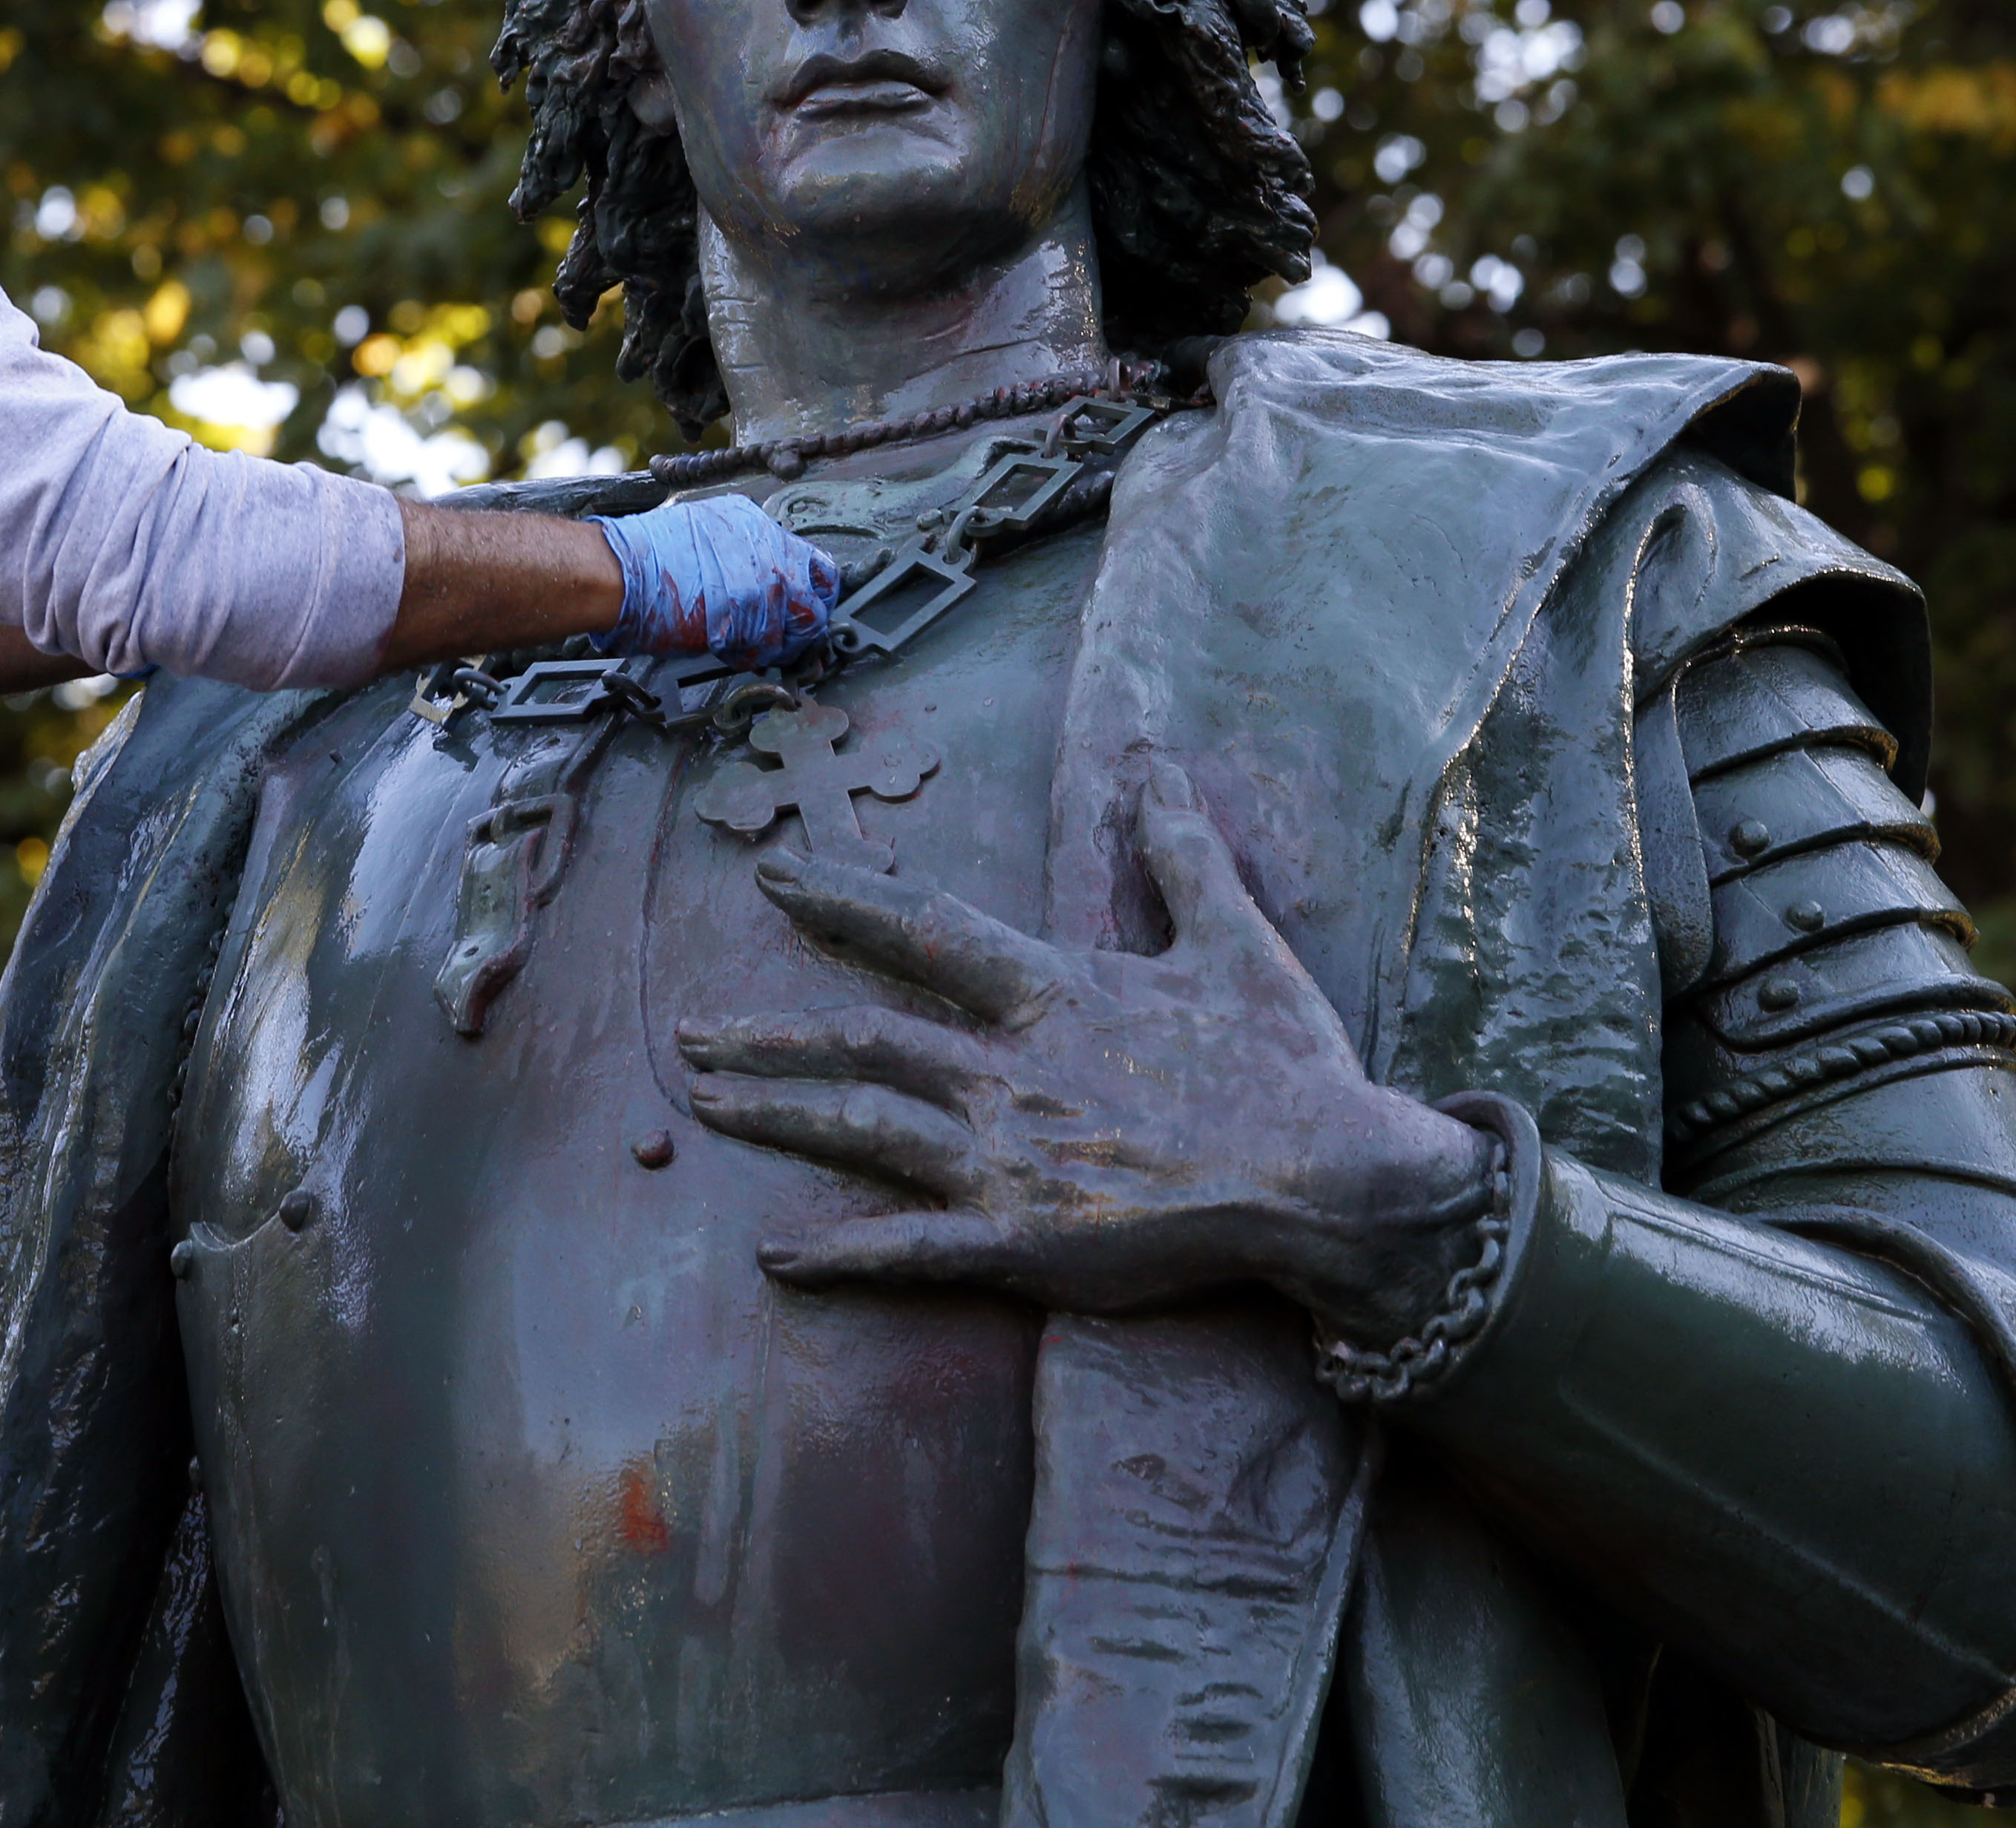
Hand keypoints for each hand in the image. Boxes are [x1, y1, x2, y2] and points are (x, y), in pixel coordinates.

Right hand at [592, 497, 839, 665]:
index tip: (802, 606)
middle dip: (803, 624)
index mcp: (759, 526)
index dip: (811, 591)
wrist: (622, 573)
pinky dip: (751, 655)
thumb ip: (741, 551)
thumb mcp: (704, 532)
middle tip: (782, 636)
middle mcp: (773, 552)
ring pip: (798, 629)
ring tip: (744, 643)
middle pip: (818, 599)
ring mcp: (768, 586)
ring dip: (775, 644)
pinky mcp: (753, 619)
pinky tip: (727, 648)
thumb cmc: (646, 556)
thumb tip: (756, 574)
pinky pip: (768, 649)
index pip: (815, 563)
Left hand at [677, 761, 1494, 1325]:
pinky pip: (909, 1250)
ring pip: (863, 1130)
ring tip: (705, 1102)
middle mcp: (1011, 1071)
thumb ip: (1181, 852)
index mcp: (1054, 994)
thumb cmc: (1285, 1060)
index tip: (778, 877)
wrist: (1328, 1180)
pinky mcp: (1023, 1243)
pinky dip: (838, 1254)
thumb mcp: (1233, 939)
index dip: (846, 901)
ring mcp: (1008, 1161)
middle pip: (863, 1039)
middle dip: (769, 1031)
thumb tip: (1157, 762)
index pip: (925, 931)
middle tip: (687, 1028)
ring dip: (778, 1113)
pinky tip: (774, 1253)